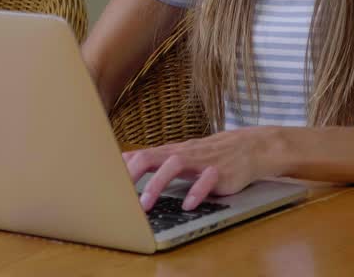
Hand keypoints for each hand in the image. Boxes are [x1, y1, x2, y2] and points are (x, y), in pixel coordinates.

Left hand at [124, 127, 285, 211]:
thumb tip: (123, 160)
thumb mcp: (180, 155)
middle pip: (152, 156)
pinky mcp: (220, 172)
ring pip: (175, 164)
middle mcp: (183, 154)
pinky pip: (206, 180)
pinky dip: (196, 192)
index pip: (141, 155)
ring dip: (157, 184)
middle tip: (118, 194)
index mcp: (171, 152)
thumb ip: (154, 160)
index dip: (122, 168)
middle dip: (132, 174)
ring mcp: (201, 161)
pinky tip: (188, 205)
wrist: (248, 147)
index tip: (104, 182)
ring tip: (145, 205)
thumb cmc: (208, 155)